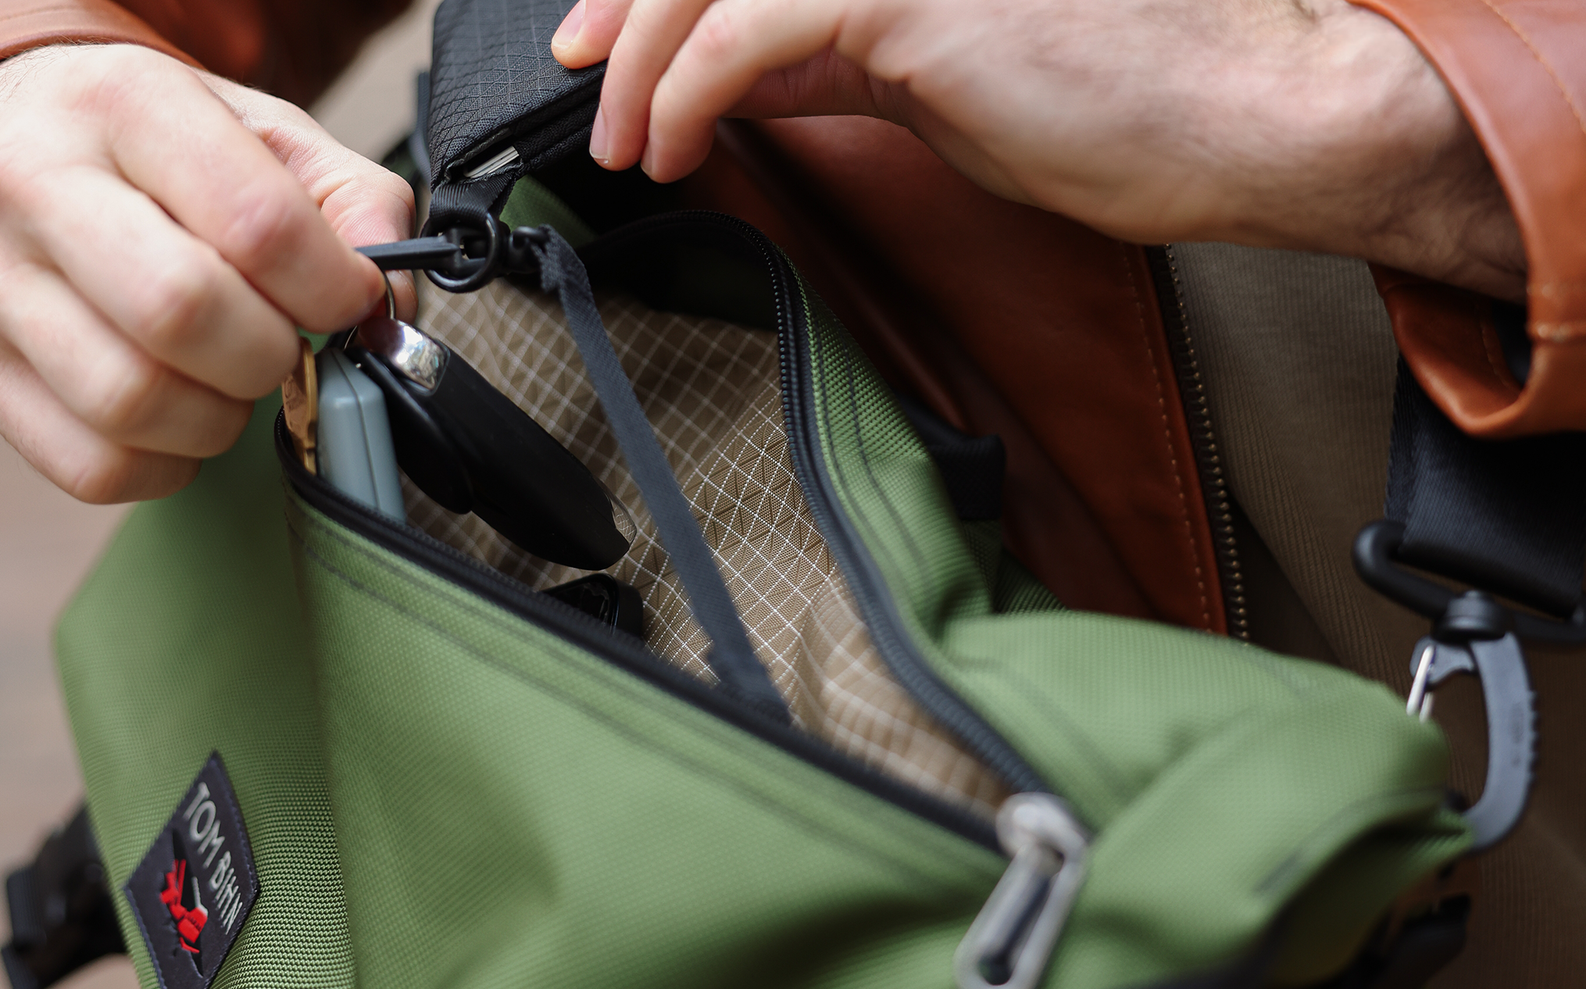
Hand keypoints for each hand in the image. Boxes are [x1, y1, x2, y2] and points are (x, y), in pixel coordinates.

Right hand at [0, 44, 415, 502]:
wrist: (17, 131)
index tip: (348, 302)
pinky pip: (94, 465)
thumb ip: (353, 201)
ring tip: (229, 378)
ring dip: (218, 417)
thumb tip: (389, 301)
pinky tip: (179, 415)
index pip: (258, 223)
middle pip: (183, 312)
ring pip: (132, 400)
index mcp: (124, 107)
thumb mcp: (264, 132)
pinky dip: (164, 463)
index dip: (332, 288)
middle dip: (270, 354)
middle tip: (283, 344)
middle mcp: (36, 186)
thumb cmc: (151, 144)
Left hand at [553, 0, 1523, 299]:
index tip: (600, 44)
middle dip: (625, 14)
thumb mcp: (940, 72)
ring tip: (624, 142)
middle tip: (587, 86)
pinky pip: (747, 27)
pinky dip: (683, 88)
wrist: (1231, 118)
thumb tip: (749, 78)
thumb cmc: (1115, 103)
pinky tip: (667, 144)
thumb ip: (839, 56)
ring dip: (639, 62)